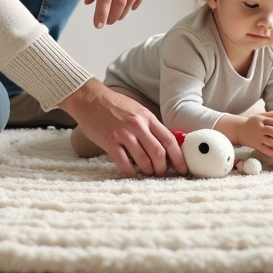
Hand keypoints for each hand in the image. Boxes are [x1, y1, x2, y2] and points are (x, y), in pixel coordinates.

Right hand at [59, 79, 185, 177]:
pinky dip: (131, 172)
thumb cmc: (115, 105)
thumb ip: (150, 125)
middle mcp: (138, 125)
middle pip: (159, 153)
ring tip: (147, 173)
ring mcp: (123, 134)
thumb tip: (165, 144)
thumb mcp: (138, 110)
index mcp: (147, 117)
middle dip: (163, 168)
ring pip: (143, 160)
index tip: (183, 169)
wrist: (90, 99)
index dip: (179, 157)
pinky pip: (125, 163)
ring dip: (148, 171)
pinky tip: (133, 173)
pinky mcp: (109, 142)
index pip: (169, 140)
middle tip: (161, 173)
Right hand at [237, 111, 272, 157]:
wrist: (238, 129)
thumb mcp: (261, 115)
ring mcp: (257, 137)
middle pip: (272, 131)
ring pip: (269, 141)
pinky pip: (264, 149)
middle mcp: (259, 128)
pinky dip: (270, 152)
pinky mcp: (255, 144)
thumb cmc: (253, 122)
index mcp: (262, 120)